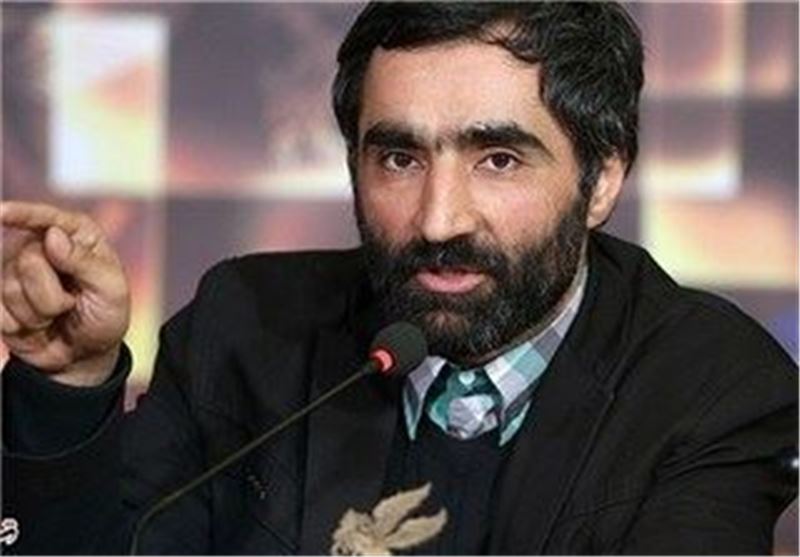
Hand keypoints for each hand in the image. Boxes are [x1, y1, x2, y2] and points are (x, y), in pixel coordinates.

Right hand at [1, 201, 130, 386]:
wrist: (86, 353)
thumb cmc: (105, 314)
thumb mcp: (111, 290)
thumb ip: (85, 261)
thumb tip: (53, 234)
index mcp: (77, 235)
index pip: (47, 218)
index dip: (22, 214)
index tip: (1, 213)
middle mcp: (41, 245)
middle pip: (27, 260)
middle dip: (51, 293)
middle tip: (71, 304)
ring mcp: (16, 270)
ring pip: (10, 287)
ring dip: (39, 313)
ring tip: (57, 315)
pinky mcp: (0, 297)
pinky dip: (20, 325)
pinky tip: (36, 327)